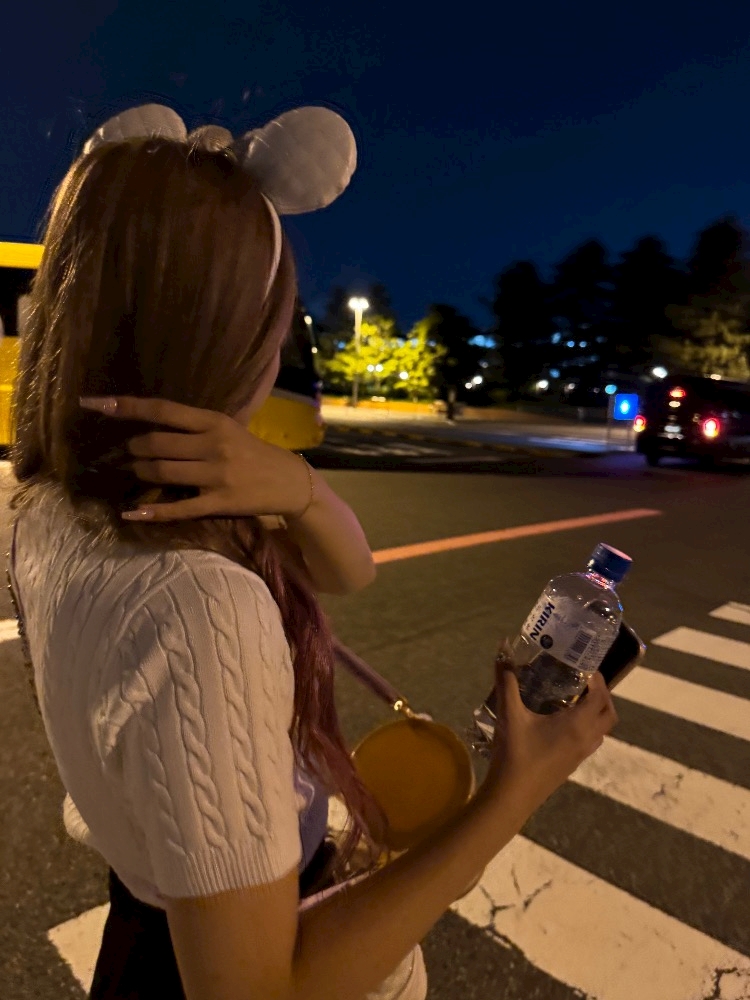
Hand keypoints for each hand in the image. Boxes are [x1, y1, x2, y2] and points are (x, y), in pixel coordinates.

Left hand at [79, 396, 312, 521]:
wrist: (289, 482)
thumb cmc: (253, 452)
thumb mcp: (228, 429)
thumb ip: (193, 426)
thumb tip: (151, 426)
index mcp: (214, 422)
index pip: (162, 410)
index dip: (126, 406)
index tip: (94, 403)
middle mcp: (213, 445)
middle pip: (155, 443)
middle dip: (133, 448)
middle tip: (129, 452)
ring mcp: (216, 476)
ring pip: (162, 472)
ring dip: (140, 472)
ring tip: (136, 472)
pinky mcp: (219, 503)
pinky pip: (178, 508)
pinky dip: (151, 511)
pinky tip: (131, 513)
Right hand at [482, 660, 617, 813]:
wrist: (512, 797)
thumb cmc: (515, 753)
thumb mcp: (509, 714)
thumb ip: (506, 682)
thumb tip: (503, 652)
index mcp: (577, 725)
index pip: (601, 697)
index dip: (597, 680)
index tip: (584, 667)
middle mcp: (586, 739)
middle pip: (608, 714)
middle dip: (601, 695)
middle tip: (582, 682)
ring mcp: (581, 755)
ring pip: (601, 730)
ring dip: (596, 712)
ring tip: (573, 699)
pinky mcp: (572, 765)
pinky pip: (590, 741)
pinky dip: (586, 727)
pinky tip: (561, 723)